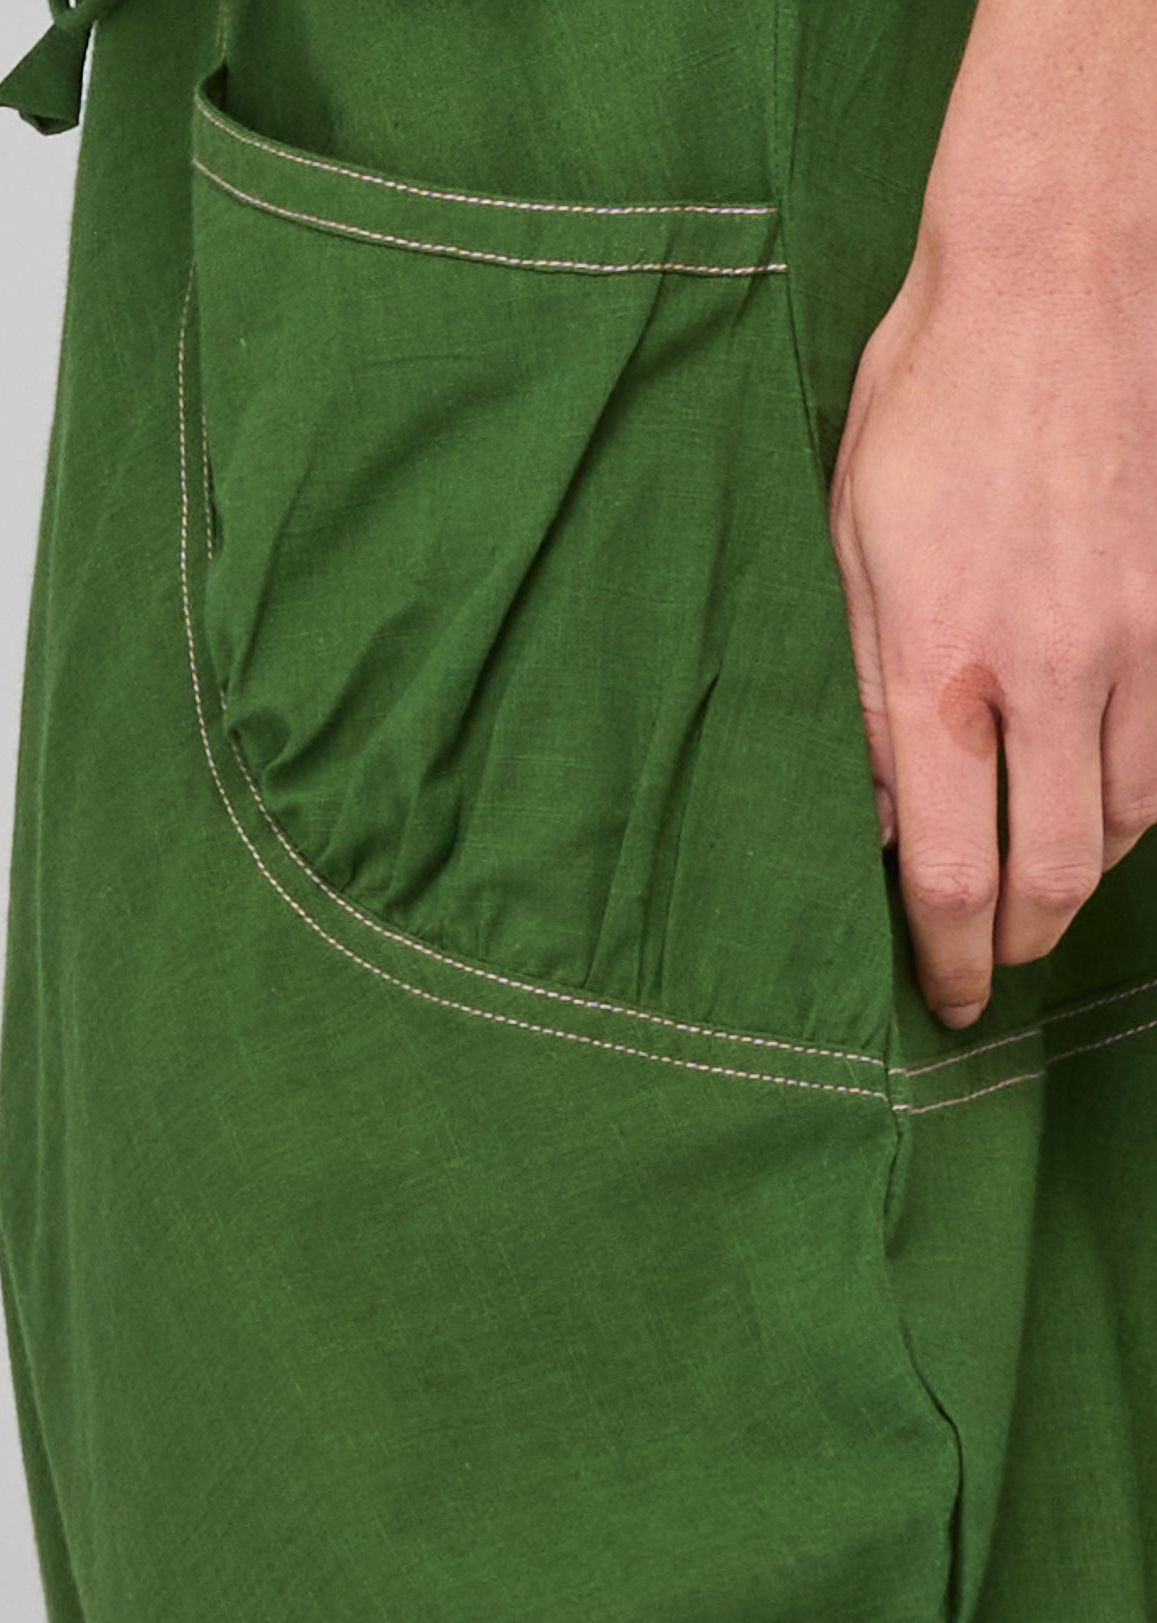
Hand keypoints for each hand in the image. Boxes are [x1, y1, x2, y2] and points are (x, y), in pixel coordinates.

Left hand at [827, 232, 1156, 1028]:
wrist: (1063, 270)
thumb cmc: (930, 399)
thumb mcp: (850, 545)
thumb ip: (861, 689)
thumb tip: (871, 806)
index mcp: (939, 664)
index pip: (954, 869)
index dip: (955, 956)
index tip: (949, 995)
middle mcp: (1051, 669)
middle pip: (1061, 874)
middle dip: (1025, 943)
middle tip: (995, 963)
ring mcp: (1143, 637)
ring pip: (1131, 819)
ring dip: (1082, 871)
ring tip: (1038, 881)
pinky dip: (1138, 798)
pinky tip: (1099, 797)